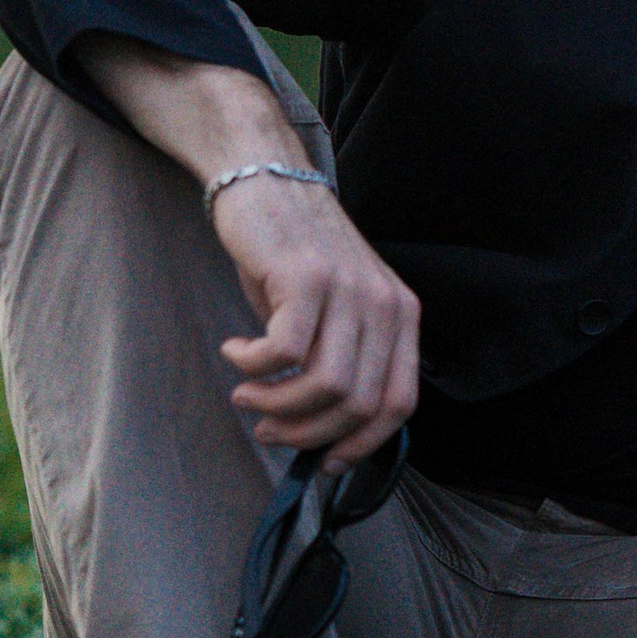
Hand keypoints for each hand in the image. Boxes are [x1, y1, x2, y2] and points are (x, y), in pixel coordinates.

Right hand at [76, 38, 419, 466]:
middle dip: (308, 433)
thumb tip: (322, 431)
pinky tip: (235, 353)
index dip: (361, 444)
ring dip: (277, 406)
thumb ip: (341, 358)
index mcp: (401, 316)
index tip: (323, 461)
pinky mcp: (305, 278)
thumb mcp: (336, 308)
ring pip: (325, 386)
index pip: (399, 403)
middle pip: (360, 404)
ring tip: (247, 396)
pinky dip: (253, 367)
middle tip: (267, 429)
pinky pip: (283, 352)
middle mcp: (384, 304)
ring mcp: (348, 289)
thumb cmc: (293, 253)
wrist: (266, 176)